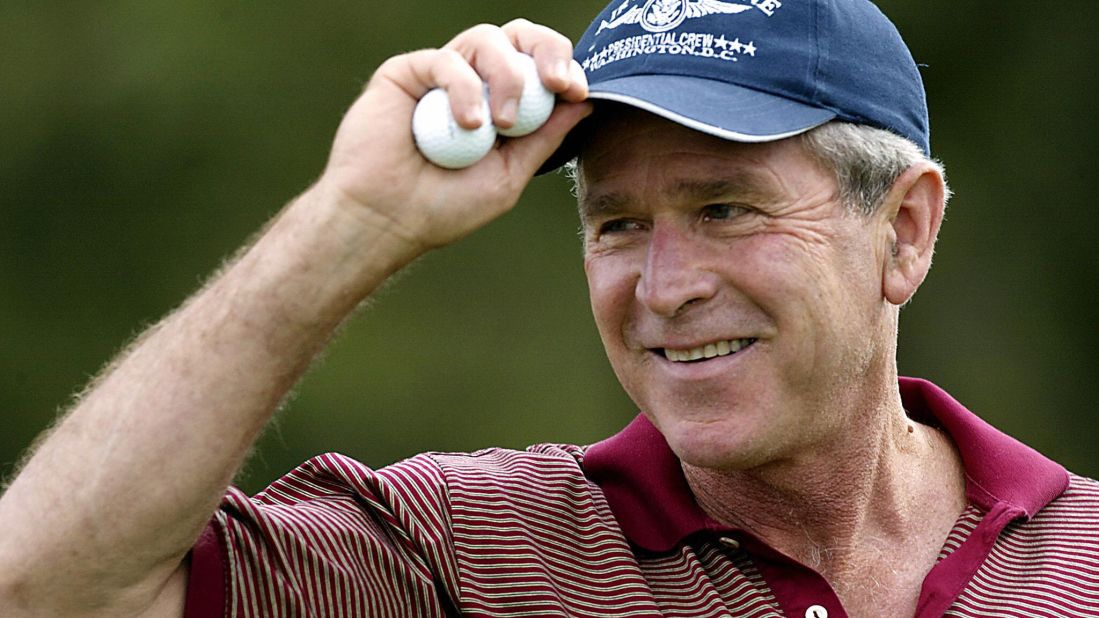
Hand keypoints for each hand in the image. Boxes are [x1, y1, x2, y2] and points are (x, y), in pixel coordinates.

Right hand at [317, 19, 589, 257]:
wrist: (386, 220)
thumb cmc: (442, 207)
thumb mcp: (509, 175)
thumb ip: (543, 138)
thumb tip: (585, 103)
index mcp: (501, 105)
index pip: (539, 66)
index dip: (563, 68)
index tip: (577, 91)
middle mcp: (474, 83)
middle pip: (519, 37)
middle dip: (548, 49)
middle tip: (557, 83)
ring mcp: (441, 76)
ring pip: (486, 40)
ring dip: (506, 77)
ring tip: (499, 125)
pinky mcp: (408, 72)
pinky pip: (447, 61)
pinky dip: (464, 90)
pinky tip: (468, 125)